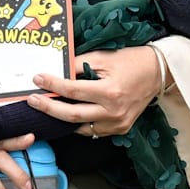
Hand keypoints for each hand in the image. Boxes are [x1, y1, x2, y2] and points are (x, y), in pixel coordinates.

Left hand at [27, 45, 157, 136]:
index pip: (72, 91)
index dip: (51, 85)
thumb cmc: (130, 61)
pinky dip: (77, 124)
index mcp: (110, 92)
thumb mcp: (102, 58)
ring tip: (45, 108)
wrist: (158, 72)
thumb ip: (77, 66)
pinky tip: (65, 115)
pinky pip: (92, 130)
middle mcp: (114, 111)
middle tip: (32, 100)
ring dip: (61, 118)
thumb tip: (54, 71)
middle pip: (72, 115)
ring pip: (80, 127)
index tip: (37, 79)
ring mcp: (118, 123)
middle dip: (48, 108)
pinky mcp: (120, 129)